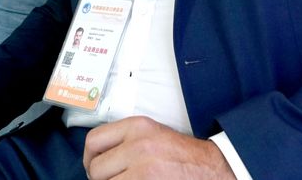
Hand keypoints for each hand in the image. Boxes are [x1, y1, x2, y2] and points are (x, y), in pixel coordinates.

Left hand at [83, 116, 234, 179]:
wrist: (212, 169)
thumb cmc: (182, 156)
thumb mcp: (152, 135)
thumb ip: (125, 140)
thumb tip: (96, 157)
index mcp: (137, 127)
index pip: (93, 140)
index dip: (89, 158)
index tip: (93, 167)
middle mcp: (138, 145)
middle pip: (96, 168)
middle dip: (102, 179)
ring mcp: (143, 169)